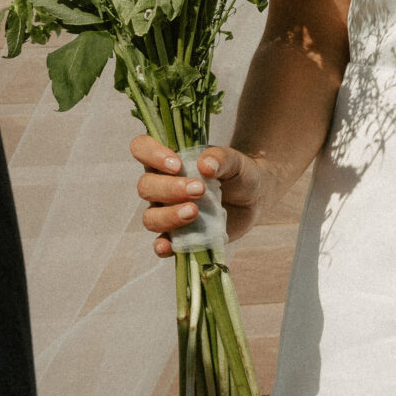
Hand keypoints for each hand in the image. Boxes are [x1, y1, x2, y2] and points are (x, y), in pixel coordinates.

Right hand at [130, 134, 267, 255]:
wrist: (253, 198)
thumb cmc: (238, 173)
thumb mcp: (235, 161)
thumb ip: (221, 158)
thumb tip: (205, 165)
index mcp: (168, 160)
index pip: (142, 148)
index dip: (151, 154)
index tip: (176, 164)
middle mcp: (162, 185)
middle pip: (145, 186)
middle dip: (169, 189)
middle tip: (199, 189)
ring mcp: (168, 212)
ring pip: (150, 217)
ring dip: (168, 216)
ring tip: (194, 212)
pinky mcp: (179, 237)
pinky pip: (161, 244)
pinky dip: (161, 247)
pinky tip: (169, 247)